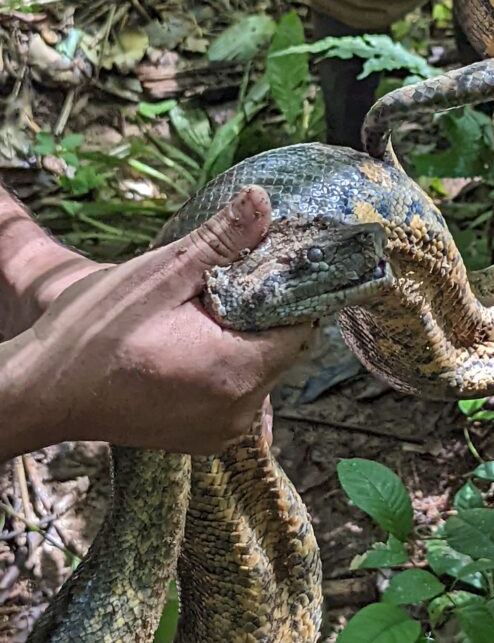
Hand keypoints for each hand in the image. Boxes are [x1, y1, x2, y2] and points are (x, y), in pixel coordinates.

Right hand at [1, 186, 309, 457]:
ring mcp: (224, 432)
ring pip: (261, 373)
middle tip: (216, 291)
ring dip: (242, 344)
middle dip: (260, 317)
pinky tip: (188, 352)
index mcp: (237, 372)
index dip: (284, 293)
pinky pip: (237, 396)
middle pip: (282, 351)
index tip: (258, 270)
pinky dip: (224, 371)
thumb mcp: (159, 276)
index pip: (298, 327)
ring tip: (196, 323)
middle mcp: (240, 412)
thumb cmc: (95, 333)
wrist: (46, 392)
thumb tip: (263, 202)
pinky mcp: (207, 440)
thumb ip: (220, 242)